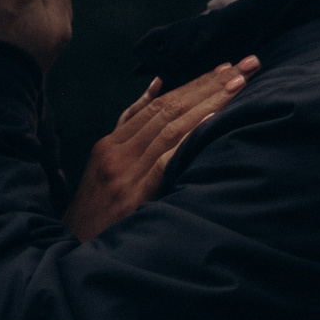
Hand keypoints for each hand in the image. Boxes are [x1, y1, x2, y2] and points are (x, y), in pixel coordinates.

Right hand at [63, 57, 257, 240]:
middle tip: (246, 65)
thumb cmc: (95, 213)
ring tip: (241, 83)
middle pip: (169, 108)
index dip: (195, 82)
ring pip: (171, 127)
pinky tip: (215, 121)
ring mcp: (124, 173)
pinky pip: (166, 159)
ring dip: (210, 102)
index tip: (227, 67)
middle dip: (211, 84)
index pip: (159, 103)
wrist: (73, 254)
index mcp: (111, 144)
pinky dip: (191, 137)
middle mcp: (117, 152)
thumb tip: (157, 86)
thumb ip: (129, 127)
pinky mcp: (133, 197)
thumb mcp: (105, 166)